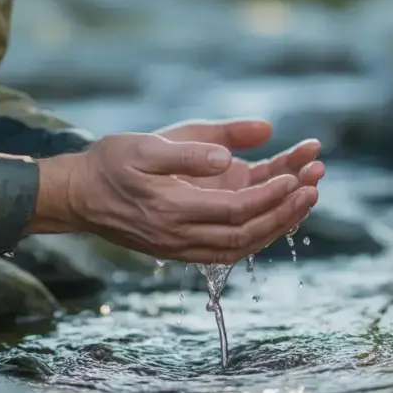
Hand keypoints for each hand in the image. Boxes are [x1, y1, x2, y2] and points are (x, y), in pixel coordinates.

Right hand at [31, 132, 317, 263]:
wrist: (77, 196)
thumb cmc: (110, 162)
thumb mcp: (148, 144)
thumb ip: (193, 149)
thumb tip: (231, 157)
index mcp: (172, 209)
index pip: (235, 210)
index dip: (270, 196)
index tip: (296, 175)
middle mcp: (179, 236)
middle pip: (245, 234)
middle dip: (284, 212)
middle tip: (315, 187)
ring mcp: (180, 247)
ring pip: (240, 245)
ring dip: (276, 224)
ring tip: (306, 198)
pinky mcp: (181, 248)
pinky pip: (228, 248)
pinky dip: (257, 233)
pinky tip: (278, 215)